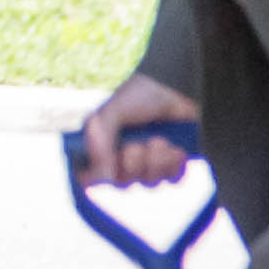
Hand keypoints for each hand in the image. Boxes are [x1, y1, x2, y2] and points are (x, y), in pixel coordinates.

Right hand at [77, 75, 202, 191]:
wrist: (178, 85)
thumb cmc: (142, 94)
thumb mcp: (112, 113)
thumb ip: (99, 144)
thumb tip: (100, 179)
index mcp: (104, 145)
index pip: (91, 176)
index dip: (96, 179)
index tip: (106, 171)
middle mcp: (125, 156)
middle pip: (122, 183)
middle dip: (132, 164)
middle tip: (138, 146)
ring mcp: (151, 160)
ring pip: (149, 182)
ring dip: (155, 162)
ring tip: (161, 140)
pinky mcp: (175, 161)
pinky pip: (172, 179)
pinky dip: (173, 165)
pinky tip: (176, 148)